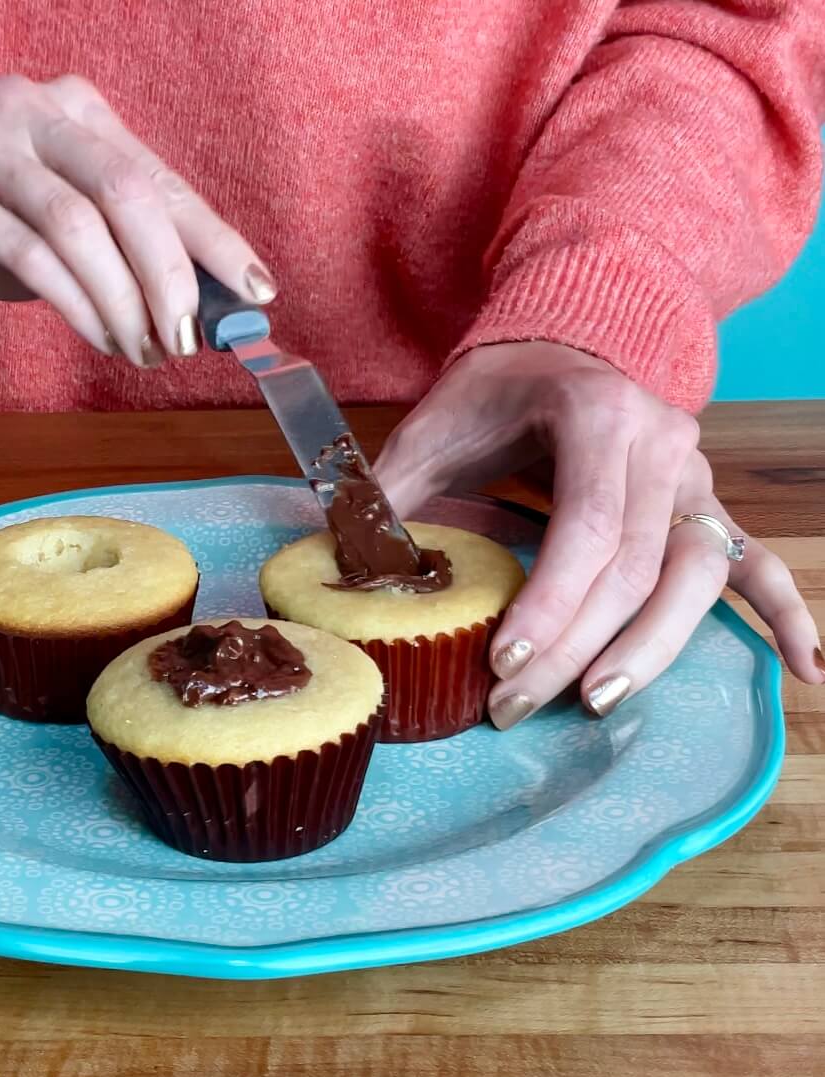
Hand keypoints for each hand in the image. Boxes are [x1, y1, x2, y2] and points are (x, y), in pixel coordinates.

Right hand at [0, 74, 275, 365]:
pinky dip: (78, 307)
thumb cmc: (2, 223)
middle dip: (169, 276)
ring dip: (123, 302)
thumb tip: (209, 308)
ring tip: (144, 352)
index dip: (215, 239)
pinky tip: (101, 339)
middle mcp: (33, 110)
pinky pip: (31, 257)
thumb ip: (134, 246)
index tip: (258, 291)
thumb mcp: (75, 223)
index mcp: (80, 110)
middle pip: (125, 192)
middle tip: (189, 339)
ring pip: (78, 228)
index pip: (162, 178)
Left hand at [375, 341, 823, 727]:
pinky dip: (786, 612)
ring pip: (696, 576)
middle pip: (634, 568)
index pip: (587, 529)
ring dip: (655, 649)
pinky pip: (756, 560)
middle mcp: (663, 445)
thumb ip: (393, 484)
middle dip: (575, 647)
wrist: (574, 326)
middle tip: (515, 706)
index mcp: (598, 416)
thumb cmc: (503, 378)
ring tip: (598, 703)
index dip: (550, 604)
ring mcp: (694, 475)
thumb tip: (342, 554)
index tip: (502, 662)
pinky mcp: (705, 501)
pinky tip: (809, 667)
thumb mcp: (441, 419)